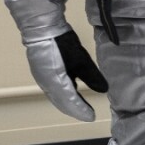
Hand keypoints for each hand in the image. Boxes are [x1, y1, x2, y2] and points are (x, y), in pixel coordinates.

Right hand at [4, 0, 107, 120]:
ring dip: (68, 103)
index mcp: (56, 83)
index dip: (81, 111)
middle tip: (87, 115)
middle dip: (75, 110)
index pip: (71, 102)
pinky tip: (69, 91)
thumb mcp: (80, 58)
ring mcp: (41, 78)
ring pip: (56, 97)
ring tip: (80, 107)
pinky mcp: (40, 71)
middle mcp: (46, 84)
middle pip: (62, 102)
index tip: (92, 117)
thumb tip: (104, 90)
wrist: (40, 27)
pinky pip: (52, 89)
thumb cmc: (60, 41)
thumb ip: (91, 76)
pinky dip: (62, 95)